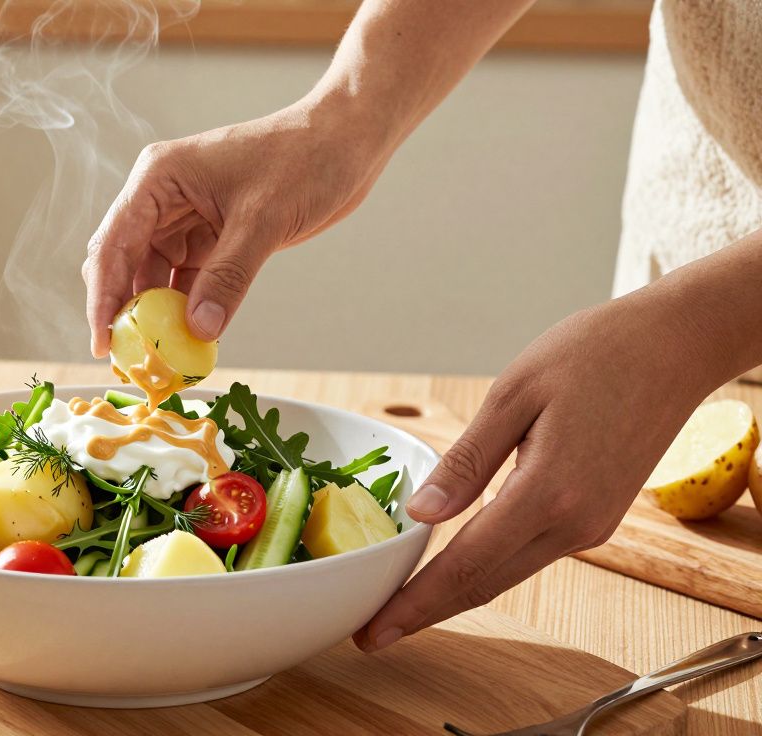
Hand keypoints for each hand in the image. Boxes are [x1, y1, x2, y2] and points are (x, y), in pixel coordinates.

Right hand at [80, 101, 391, 356]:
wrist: (346, 142)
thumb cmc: (304, 158)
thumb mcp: (264, 219)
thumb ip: (228, 276)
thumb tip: (197, 329)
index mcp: (159, 178)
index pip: (113, 244)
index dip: (102, 297)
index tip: (102, 342)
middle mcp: (162, 198)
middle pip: (123, 263)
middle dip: (122, 311)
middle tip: (127, 359)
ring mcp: (185, 218)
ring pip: (152, 276)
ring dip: (155, 315)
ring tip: (159, 357)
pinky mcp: (210, 236)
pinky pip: (185, 280)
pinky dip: (185, 309)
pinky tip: (190, 338)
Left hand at [354, 292, 722, 651]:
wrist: (674, 347)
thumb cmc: (594, 354)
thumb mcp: (513, 394)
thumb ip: (466, 461)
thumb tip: (422, 513)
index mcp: (548, 493)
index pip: (467, 566)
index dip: (416, 604)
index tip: (374, 631)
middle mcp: (575, 524)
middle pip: (486, 584)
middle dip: (426, 612)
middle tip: (372, 632)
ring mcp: (591, 527)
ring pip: (507, 573)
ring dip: (454, 593)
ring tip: (400, 604)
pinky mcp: (596, 519)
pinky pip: (529, 552)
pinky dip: (486, 565)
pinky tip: (452, 563)